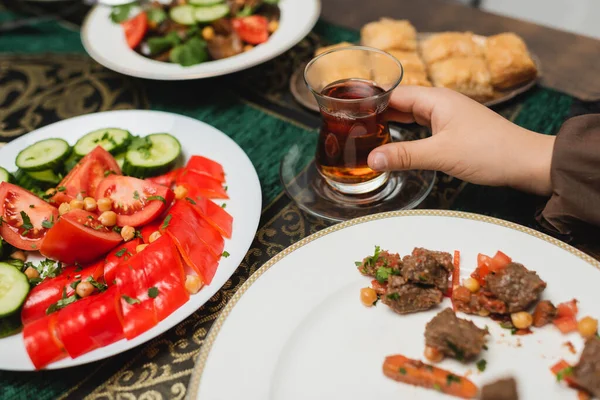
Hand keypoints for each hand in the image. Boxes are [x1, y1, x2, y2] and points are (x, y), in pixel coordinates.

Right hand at [368, 87, 554, 195]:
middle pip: (401, 103)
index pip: (394, 94)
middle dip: (378, 113)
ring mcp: (448, 117)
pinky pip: (422, 127)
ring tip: (368, 135)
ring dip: (392, 124)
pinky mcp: (454, 131)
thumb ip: (404, 156)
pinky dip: (407, 134)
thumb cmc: (489, 152)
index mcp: (436, 99)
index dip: (371, 102)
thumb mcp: (441, 154)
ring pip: (411, 116)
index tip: (349, 112)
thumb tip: (371, 158)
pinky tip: (397, 144)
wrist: (527, 163)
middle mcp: (441, 103)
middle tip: (352, 127)